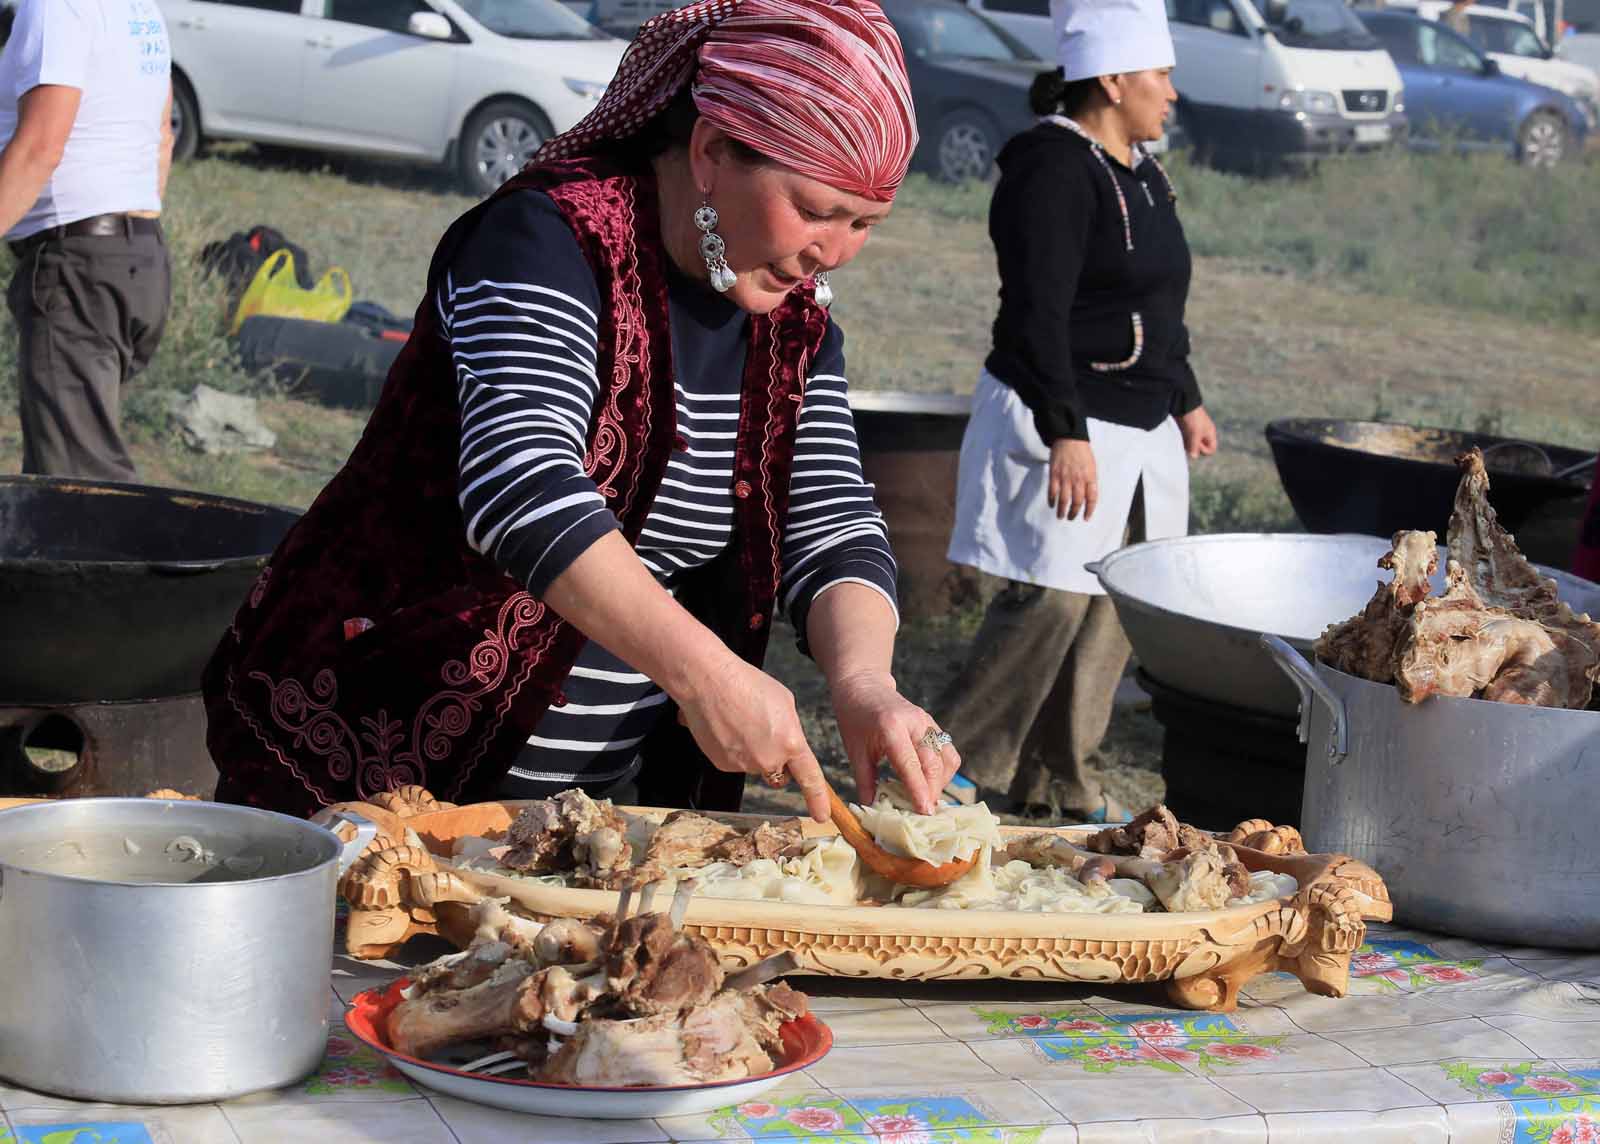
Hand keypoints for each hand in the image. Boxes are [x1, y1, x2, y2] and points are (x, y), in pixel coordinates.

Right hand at [675, 657, 830, 822]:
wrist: (709, 683)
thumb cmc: (748, 684)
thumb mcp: (785, 702)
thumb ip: (791, 730)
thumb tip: (787, 744)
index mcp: (790, 743)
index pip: (810, 778)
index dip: (818, 799)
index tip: (822, 815)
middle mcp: (768, 760)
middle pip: (778, 770)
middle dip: (776, 758)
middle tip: (763, 730)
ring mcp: (744, 765)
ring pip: (755, 765)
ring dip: (752, 749)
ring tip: (741, 721)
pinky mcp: (723, 765)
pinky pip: (736, 762)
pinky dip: (733, 748)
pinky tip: (727, 727)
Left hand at [829, 671, 960, 814]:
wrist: (864, 686)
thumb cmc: (855, 718)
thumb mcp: (855, 751)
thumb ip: (865, 781)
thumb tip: (872, 810)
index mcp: (892, 727)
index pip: (911, 764)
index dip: (920, 790)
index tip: (925, 812)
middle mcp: (915, 723)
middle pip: (934, 763)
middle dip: (932, 791)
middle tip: (924, 813)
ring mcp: (928, 722)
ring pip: (947, 758)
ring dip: (941, 782)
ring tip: (926, 798)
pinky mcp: (933, 725)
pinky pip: (948, 752)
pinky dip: (943, 771)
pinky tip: (929, 782)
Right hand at [1048, 438, 1097, 520]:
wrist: (1069, 439)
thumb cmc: (1082, 452)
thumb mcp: (1092, 466)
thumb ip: (1090, 481)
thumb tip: (1088, 495)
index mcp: (1090, 477)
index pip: (1092, 498)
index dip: (1089, 510)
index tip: (1086, 517)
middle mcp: (1078, 479)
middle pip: (1077, 502)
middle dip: (1074, 513)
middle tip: (1071, 518)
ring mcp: (1065, 477)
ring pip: (1064, 500)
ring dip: (1062, 510)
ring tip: (1061, 516)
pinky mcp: (1054, 475)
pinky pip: (1052, 491)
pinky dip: (1052, 500)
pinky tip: (1052, 505)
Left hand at [1178, 406, 1217, 457]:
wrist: (1183, 404)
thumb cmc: (1193, 418)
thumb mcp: (1195, 433)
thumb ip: (1194, 446)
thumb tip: (1193, 457)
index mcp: (1210, 434)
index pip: (1211, 449)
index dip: (1204, 450)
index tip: (1196, 445)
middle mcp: (1204, 434)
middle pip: (1200, 448)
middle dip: (1194, 447)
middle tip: (1188, 441)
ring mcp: (1195, 431)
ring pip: (1192, 444)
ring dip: (1187, 444)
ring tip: (1183, 437)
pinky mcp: (1187, 429)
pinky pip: (1186, 439)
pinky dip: (1183, 440)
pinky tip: (1179, 436)